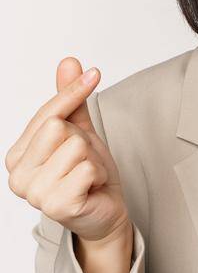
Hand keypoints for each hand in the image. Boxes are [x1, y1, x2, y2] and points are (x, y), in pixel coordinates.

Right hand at [5, 58, 129, 243]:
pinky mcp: (57, 206)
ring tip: (87, 177)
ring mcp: (34, 193)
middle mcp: (17, 175)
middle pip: (60, 127)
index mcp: (17, 154)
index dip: (74, 93)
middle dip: (83, 141)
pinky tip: (90, 188)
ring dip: (93, 160)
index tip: (94, 73)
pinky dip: (98, 175)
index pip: (47, 113)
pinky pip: (87, 169)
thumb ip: (70, 100)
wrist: (105, 211)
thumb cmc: (88, 173)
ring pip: (76, 147)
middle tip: (84, 161)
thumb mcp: (80, 130)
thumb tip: (68, 62)